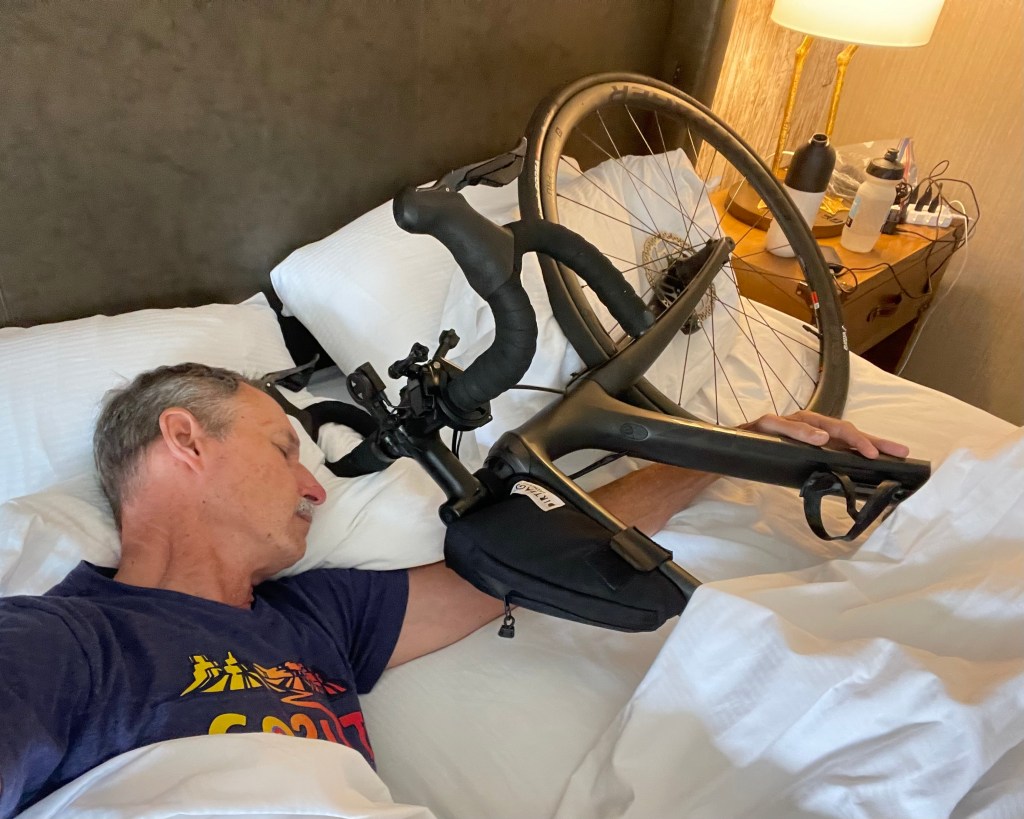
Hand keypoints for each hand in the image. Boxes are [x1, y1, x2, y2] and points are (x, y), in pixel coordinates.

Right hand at [740, 410, 909, 459]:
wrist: (723, 457)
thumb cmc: (762, 462)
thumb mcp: (795, 469)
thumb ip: (819, 471)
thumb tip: (849, 485)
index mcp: (812, 437)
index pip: (847, 438)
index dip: (875, 442)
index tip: (901, 454)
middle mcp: (800, 425)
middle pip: (837, 425)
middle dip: (862, 437)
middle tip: (881, 453)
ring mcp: (781, 423)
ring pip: (812, 420)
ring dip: (836, 432)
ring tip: (856, 445)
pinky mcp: (762, 426)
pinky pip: (780, 424)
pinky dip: (799, 431)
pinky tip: (817, 440)